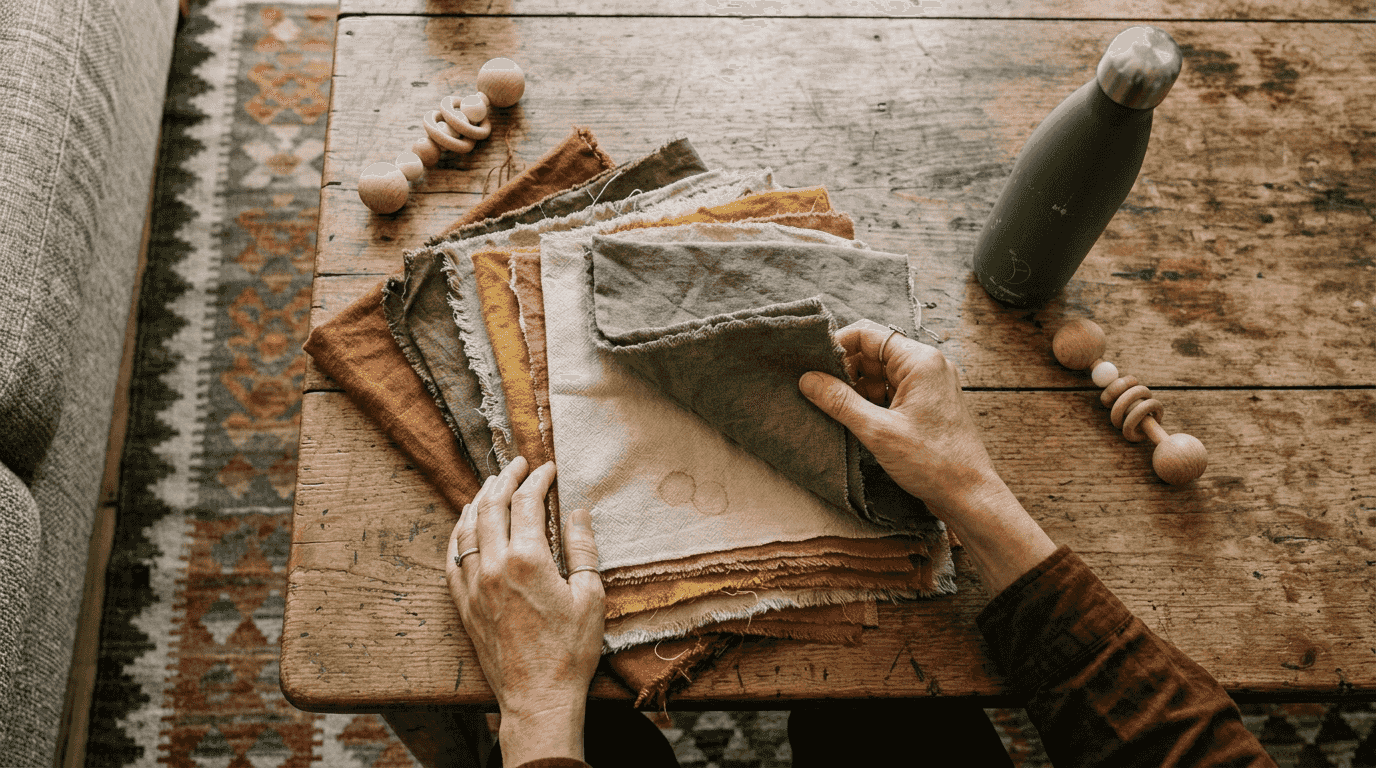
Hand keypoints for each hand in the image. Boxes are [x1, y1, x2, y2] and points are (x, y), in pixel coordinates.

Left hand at [446, 456, 604, 763]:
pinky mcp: (464, 604)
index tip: (548, 468)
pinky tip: (465, 524)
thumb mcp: (590, 596)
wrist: (538, 696)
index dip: (538, 479)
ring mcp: (474, 585)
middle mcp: (494, 566)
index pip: (528, 502)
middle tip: (517, 464)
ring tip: (491, 485)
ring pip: (468, 527)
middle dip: (505, 478)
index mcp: (528, 559)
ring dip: (479, 499)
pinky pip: (453, 558)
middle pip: (492, 506)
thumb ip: (582, 548)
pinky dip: (458, 533)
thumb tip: (578, 512)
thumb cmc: (570, 650)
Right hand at [799, 319, 1002, 513]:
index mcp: (920, 361)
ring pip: (880, 374)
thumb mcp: (878, 431)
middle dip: (845, 371)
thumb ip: (839, 401)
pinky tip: (856, 420)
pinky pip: (892, 392)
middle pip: (873, 353)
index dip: (837, 345)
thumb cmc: (933, 462)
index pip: (868, 334)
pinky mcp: (928, 405)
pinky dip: (872, 402)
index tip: (813, 365)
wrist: (969, 495)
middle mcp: (927, 366)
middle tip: (820, 392)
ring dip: (857, 389)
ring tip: (836, 410)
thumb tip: (807, 379)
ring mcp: (929, 385)